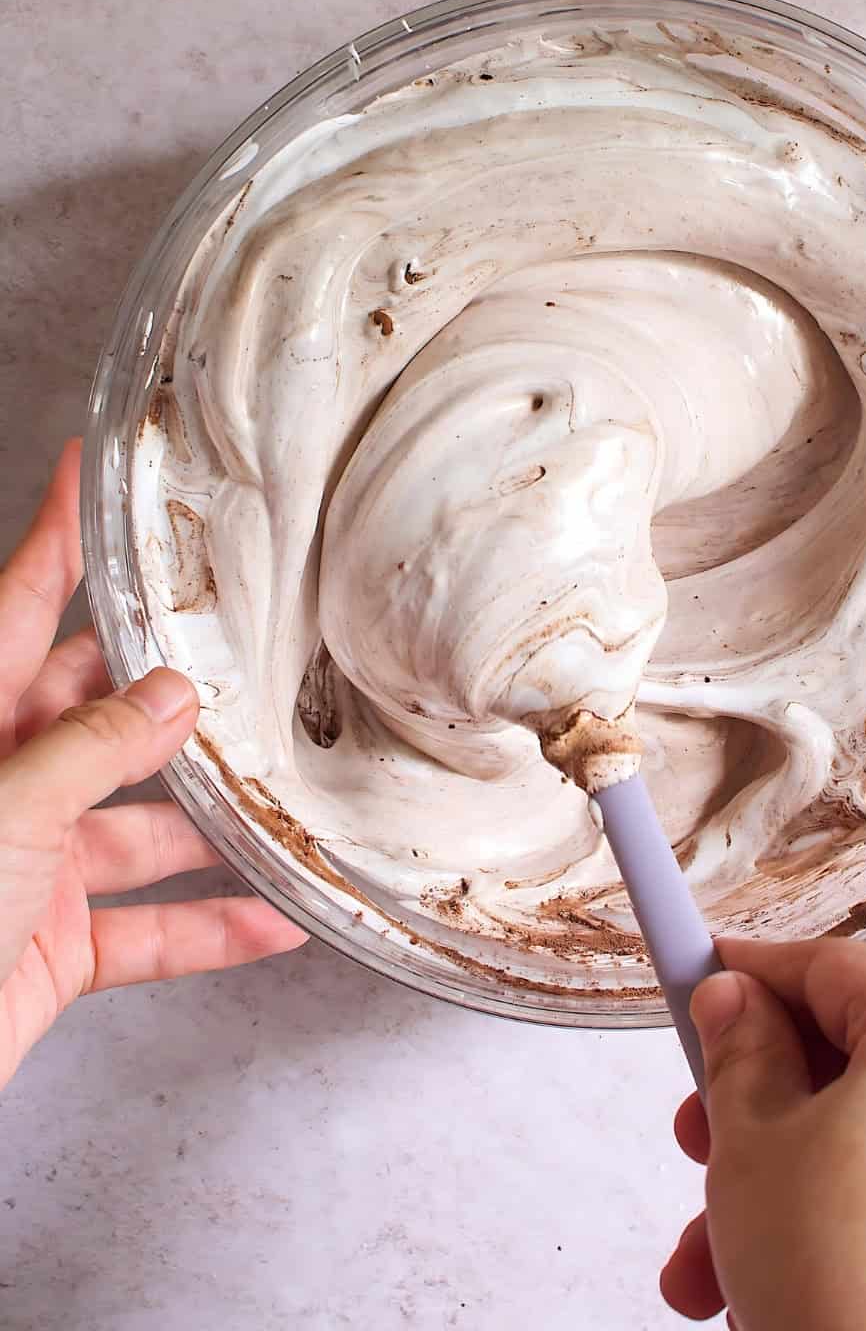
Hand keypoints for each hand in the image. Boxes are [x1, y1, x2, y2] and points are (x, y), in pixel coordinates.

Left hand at [0, 441, 307, 1090]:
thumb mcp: (5, 812)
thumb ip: (91, 749)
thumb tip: (171, 696)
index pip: (20, 605)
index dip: (57, 534)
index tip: (86, 469)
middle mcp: (5, 784)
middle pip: (98, 711)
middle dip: (173, 691)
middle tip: (245, 652)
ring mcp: (29, 866)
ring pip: (141, 826)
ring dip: (214, 823)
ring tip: (288, 798)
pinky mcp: (53, 945)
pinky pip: (148, 929)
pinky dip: (211, 929)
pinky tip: (273, 919)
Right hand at [662, 937, 865, 1329]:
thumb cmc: (835, 1266)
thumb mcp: (752, 1138)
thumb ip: (738, 1048)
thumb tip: (732, 998)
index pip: (834, 966)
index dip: (753, 972)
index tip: (691, 981)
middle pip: (846, 1060)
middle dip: (750, 1107)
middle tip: (690, 1138)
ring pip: (859, 1144)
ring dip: (768, 1188)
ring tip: (698, 1266)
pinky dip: (824, 1227)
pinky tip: (752, 1294)